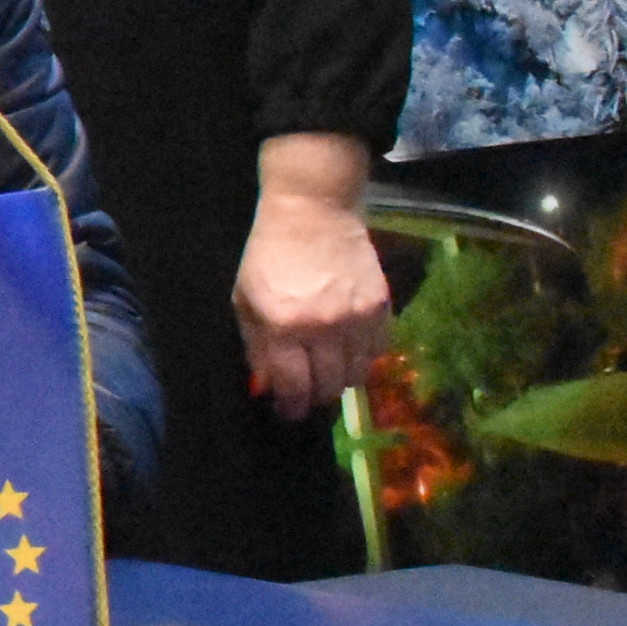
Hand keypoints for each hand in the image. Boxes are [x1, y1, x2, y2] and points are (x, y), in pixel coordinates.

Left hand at [235, 132, 392, 417]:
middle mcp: (324, 328)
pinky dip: (365, 357)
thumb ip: (256, 345)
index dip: (291, 405)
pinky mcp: (381, 306)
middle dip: (316, 396)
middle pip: (329, 386)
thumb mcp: (245, 299)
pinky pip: (379, 350)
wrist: (312, 213)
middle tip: (308, 393)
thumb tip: (266, 386)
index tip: (289, 412)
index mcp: (284, 326)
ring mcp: (357, 318)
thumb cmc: (269, 255)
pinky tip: (349, 349)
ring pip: (357, 374)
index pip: (293, 384)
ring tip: (328, 370)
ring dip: (341, 379)